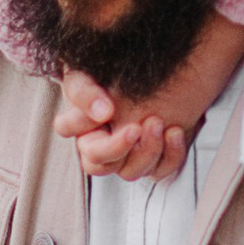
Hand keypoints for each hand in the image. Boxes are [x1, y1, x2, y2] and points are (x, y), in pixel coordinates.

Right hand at [56, 77, 190, 182]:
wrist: (162, 72)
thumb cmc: (117, 71)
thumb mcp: (90, 73)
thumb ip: (85, 91)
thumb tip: (102, 113)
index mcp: (80, 123)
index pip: (67, 128)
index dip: (82, 123)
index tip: (109, 108)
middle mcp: (100, 146)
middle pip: (97, 165)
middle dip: (118, 147)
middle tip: (137, 126)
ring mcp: (128, 157)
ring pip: (130, 172)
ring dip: (147, 151)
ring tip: (158, 123)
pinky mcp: (154, 159)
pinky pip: (160, 171)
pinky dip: (170, 155)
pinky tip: (176, 131)